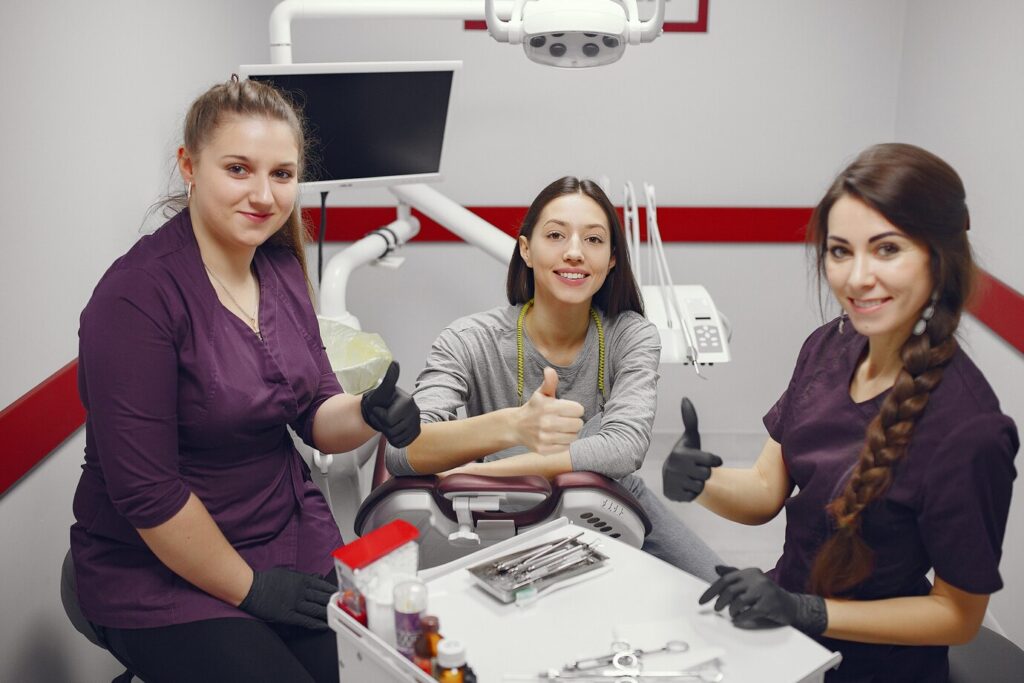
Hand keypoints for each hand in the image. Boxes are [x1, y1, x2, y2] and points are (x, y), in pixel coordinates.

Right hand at [238, 568, 335, 630]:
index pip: (323, 586)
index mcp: (302, 580)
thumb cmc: (268, 579)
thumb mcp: (288, 572)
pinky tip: (323, 625)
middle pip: (322, 598)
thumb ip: (305, 576)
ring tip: (336, 617)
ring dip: (327, 614)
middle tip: (342, 606)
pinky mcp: (288, 615)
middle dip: (333, 603)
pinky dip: (316, 623)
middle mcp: (301, 592)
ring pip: (316, 610)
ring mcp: (295, 604)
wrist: (252, 588)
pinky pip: (305, 620)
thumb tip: (318, 577)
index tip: (340, 594)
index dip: (333, 591)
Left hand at [361, 361, 420, 447]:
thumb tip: (395, 363)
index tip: (378, 408)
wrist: (380, 410)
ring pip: (396, 438)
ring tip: (386, 422)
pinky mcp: (416, 432)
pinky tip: (392, 429)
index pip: (388, 420)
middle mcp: (416, 412)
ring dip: (387, 432)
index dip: (378, 416)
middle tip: (381, 416)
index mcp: (408, 402)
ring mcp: (417, 423)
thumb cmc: (378, 400)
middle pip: (392, 430)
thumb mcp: (381, 390)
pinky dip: (394, 440)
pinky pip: (401, 443)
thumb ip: (389, 378)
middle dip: (382, 425)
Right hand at [514, 367, 583, 454]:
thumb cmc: (534, 408)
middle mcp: (546, 423)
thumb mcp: (541, 393)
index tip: (567, 409)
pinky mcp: (543, 450)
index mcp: (549, 407)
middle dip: (574, 421)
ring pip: (573, 437)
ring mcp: (544, 438)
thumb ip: (549, 382)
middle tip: (566, 420)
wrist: (516, 426)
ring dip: (570, 433)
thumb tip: (550, 370)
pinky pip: (566, 447)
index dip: (575, 409)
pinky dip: (564, 443)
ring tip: (562, 429)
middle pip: (578, 424)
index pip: (579, 410)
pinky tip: (557, 437)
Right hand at [662, 398, 721, 501]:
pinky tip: (685, 485)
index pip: (712, 461)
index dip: (713, 460)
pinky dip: (691, 493)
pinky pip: (692, 497)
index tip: (709, 459)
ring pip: (700, 486)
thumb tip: (685, 398)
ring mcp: (672, 482)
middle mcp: (674, 468)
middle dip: (703, 472)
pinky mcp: (671, 495)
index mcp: (680, 454)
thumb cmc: (686, 453)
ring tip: (689, 477)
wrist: (672, 474)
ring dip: (697, 482)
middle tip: (695, 468)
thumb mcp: (690, 437)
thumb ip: (690, 419)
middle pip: (706, 474)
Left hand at [698, 566, 827, 635]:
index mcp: (750, 572)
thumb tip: (716, 568)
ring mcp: (764, 591)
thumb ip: (734, 575)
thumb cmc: (766, 594)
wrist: (791, 606)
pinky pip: (749, 612)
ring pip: (738, 601)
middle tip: (716, 609)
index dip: (711, 591)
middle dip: (720, 601)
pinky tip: (738, 620)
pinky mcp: (769, 605)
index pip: (725, 579)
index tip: (701, 602)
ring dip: (731, 610)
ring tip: (732, 614)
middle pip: (730, 590)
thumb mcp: (751, 581)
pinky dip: (740, 617)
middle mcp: (756, 579)